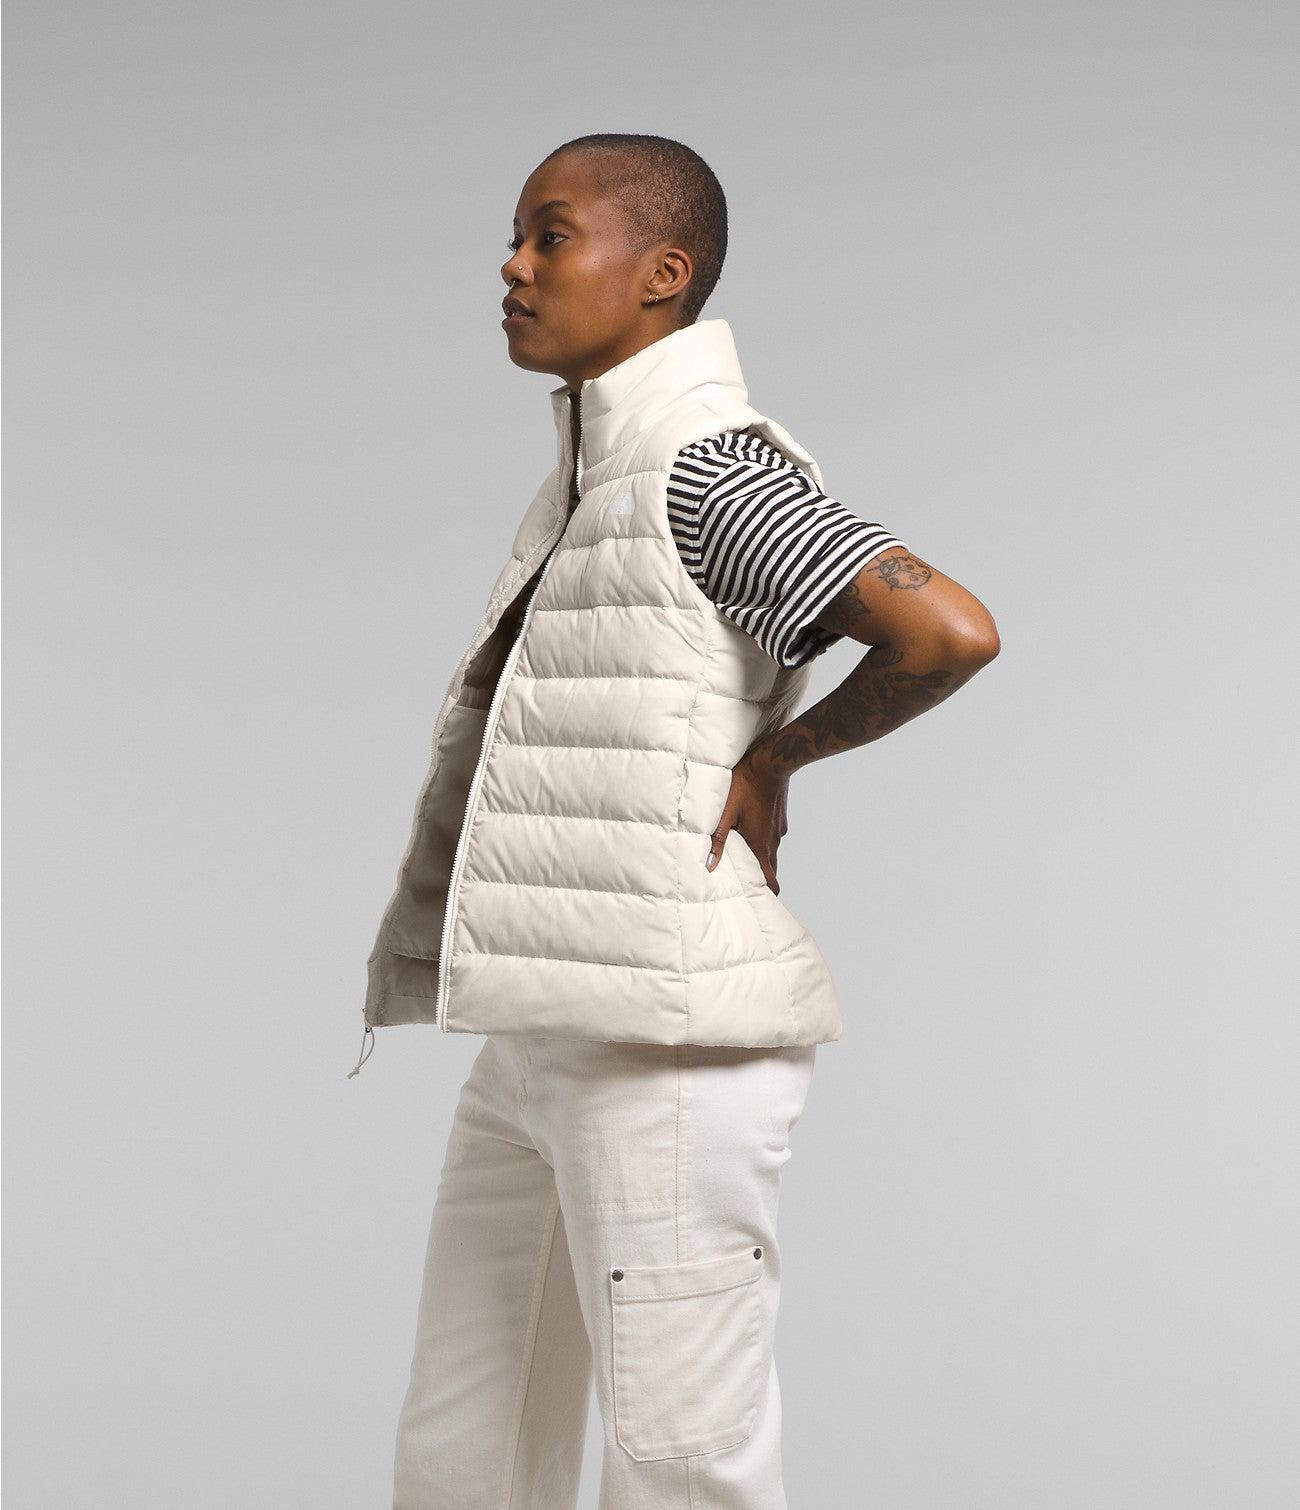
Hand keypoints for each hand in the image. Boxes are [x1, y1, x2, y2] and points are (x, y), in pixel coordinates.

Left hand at [704, 741, 788, 894]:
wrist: (770, 763)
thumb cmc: (744, 786)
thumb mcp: (725, 813)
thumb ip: (717, 841)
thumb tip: (709, 866)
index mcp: (760, 845)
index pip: (770, 881)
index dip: (766, 893)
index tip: (758, 900)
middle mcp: (773, 841)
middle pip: (769, 869)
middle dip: (758, 877)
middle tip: (742, 881)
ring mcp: (778, 829)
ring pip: (769, 851)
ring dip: (758, 856)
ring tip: (740, 854)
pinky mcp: (779, 818)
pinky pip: (771, 835)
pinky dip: (761, 839)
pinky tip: (748, 829)